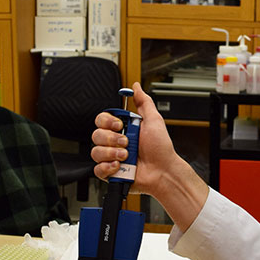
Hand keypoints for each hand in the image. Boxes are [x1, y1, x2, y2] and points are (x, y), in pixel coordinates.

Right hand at [90, 82, 209, 229]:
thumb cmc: (161, 149)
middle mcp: (115, 143)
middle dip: (112, 139)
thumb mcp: (154, 120)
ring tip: (127, 156)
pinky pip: (97, 169)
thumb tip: (135, 87)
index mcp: (122, 129)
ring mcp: (111, 158)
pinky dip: (107, 167)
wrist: (163, 171)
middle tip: (127, 143)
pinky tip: (120, 166)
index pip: (102, 120)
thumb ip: (143, 102)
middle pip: (96, 134)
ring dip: (112, 153)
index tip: (119, 125)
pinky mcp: (110, 173)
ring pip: (95, 151)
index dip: (107, 122)